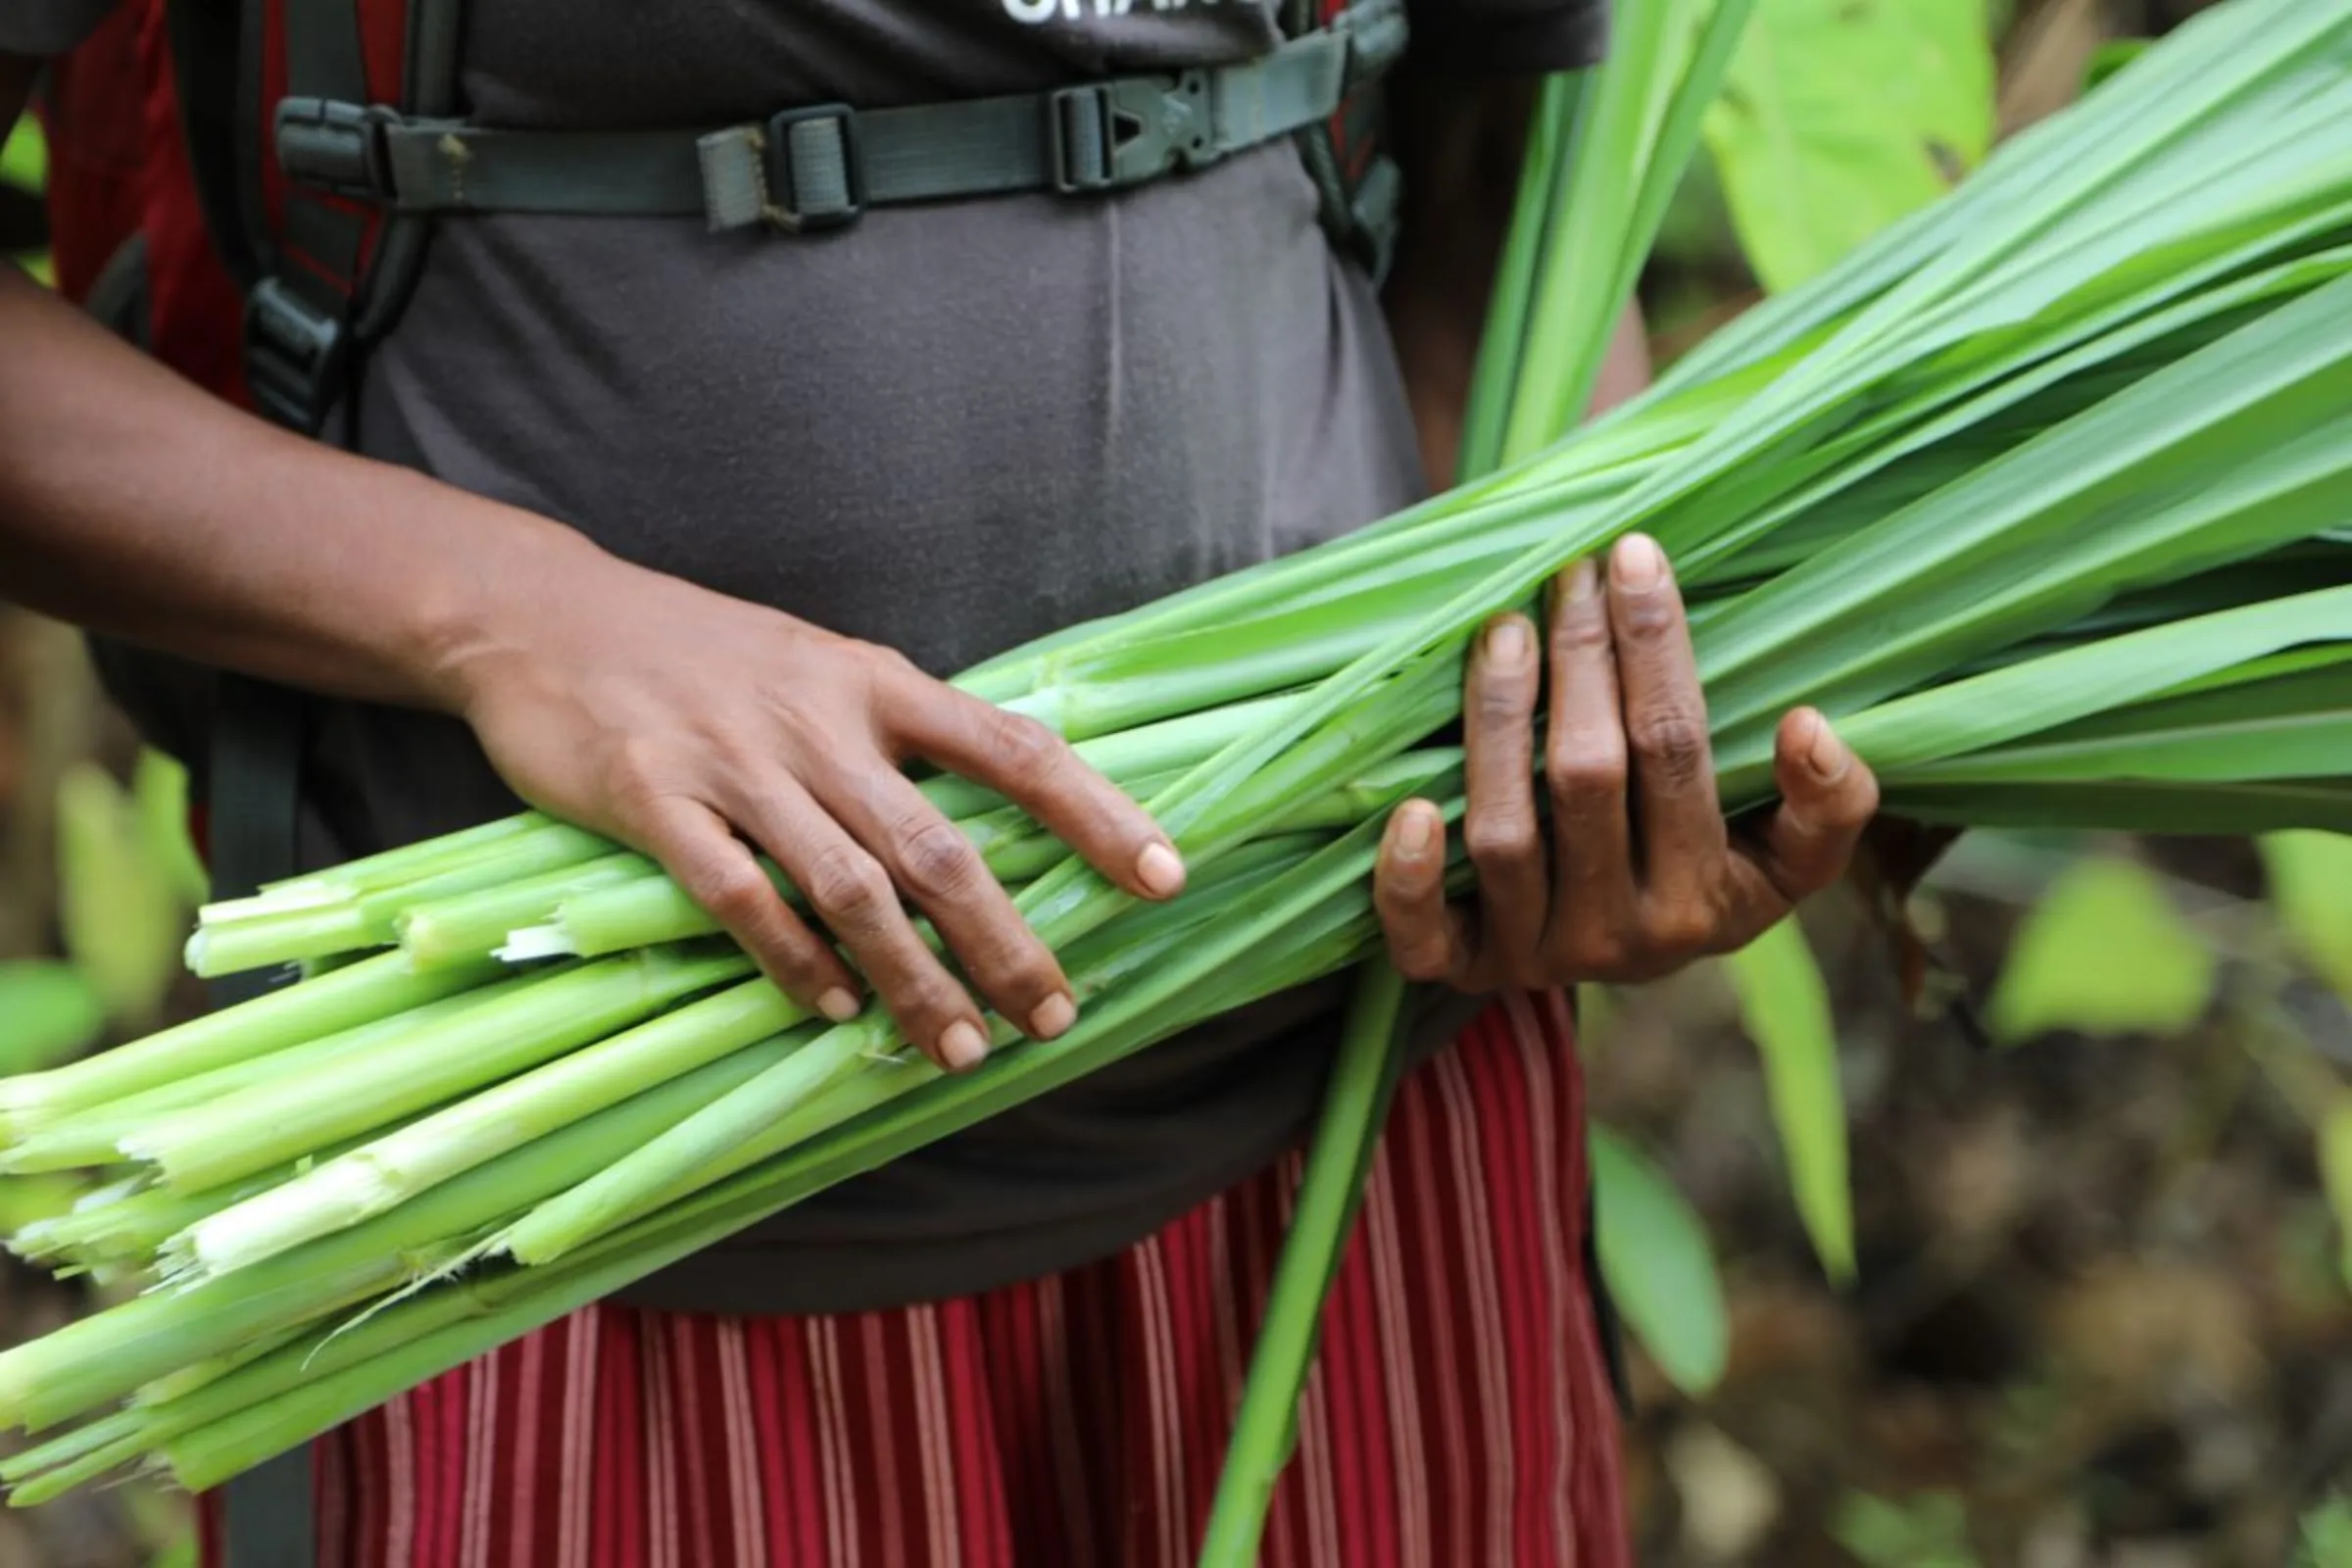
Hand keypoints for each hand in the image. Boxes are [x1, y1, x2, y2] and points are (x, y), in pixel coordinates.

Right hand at [443, 542, 1184, 1071]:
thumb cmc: (701, 653)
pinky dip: (795, 962)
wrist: (545, 616)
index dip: (1095, 813)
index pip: (1012, 749)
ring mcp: (736, 762)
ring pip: (851, 888)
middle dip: (1006, 941)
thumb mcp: (815, 664)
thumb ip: (893, 733)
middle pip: (939, 847)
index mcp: (874, 681)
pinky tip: (836, 1010)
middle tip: (1053, 1014)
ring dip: (913, 978)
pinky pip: (741, 897)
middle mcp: (818, 721)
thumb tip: (990, 814)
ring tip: (956, 1045)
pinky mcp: (654, 800)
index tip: (1163, 876)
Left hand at [1374, 533, 1878, 990]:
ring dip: (1498, 724)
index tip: (1635, 556)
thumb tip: (1810, 727)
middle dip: (1578, 661)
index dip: (1654, 649)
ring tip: (1504, 632)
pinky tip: (1407, 808)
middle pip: (1586, 779)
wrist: (1635, 970)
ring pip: (1504, 835)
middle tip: (1568, 577)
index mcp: (1705, 901)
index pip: (1675, 752)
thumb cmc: (1713, 875)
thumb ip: (1827, 805)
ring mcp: (1534, 956)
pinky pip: (1423, 938)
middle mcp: (1619, 937)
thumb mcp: (1790, 857)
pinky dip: (1408, 878)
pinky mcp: (1464, 969)